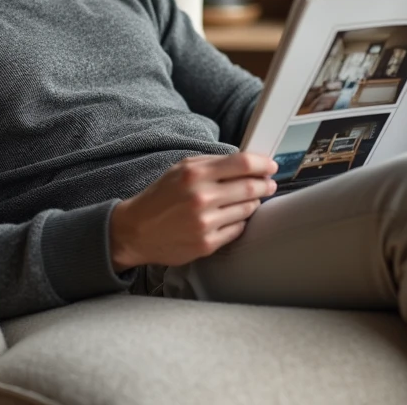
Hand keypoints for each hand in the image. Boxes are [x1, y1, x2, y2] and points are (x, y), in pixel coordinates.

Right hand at [109, 152, 277, 271]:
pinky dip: (239, 221)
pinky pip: (237, 229)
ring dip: (252, 203)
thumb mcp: (181, 169)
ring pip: (247, 209)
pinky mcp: (207, 244)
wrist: (136, 230)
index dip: (263, 164)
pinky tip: (230, 217)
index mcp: (195, 173)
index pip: (243, 164)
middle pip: (251, 187)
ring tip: (247, 200)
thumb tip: (245, 162)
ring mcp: (205, 223)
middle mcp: (201, 197)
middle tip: (268, 184)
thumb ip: (212, 163)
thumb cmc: (160, 197)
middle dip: (265, 185)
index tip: (270, 166)